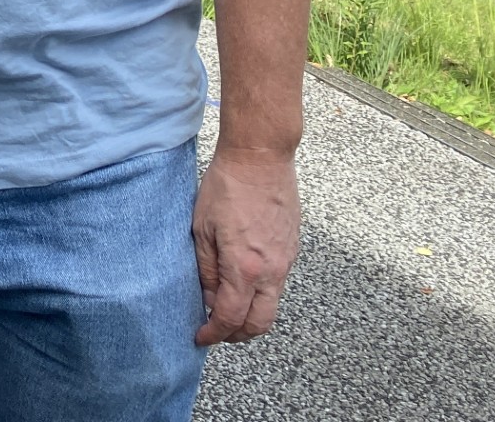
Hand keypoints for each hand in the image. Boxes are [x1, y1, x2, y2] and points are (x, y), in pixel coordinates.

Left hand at [192, 148, 300, 343]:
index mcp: (245, 267)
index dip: (214, 334)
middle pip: (261, 323)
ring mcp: (286, 260)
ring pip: (272, 305)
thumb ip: (207, 269)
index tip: (201, 337)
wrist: (261, 158)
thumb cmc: (227, 186)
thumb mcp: (202, 228)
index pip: (231, 318)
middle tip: (217, 331)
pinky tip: (243, 283)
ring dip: (251, 315)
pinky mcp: (293, 249)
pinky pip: (279, 283)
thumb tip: (209, 299)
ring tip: (227, 308)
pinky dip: (262, 293)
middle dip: (238, 335)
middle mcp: (272, 270)